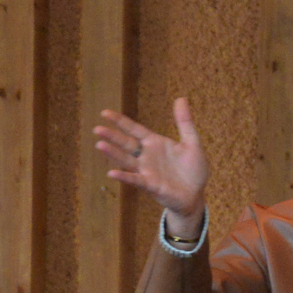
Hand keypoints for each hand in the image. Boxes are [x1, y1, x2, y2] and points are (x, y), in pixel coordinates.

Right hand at [95, 99, 209, 232]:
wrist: (196, 195)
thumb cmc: (192, 170)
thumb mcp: (192, 143)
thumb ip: (185, 122)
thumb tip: (181, 98)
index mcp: (154, 143)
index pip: (134, 129)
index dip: (120, 121)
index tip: (104, 113)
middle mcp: (146, 156)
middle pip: (126, 143)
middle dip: (112, 136)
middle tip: (97, 129)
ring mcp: (146, 171)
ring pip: (127, 160)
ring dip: (113, 153)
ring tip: (99, 145)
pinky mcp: (151, 185)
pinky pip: (135, 180)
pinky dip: (124, 177)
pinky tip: (112, 173)